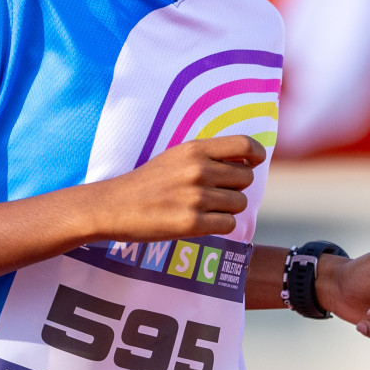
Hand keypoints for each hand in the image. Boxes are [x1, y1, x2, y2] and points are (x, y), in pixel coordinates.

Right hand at [88, 135, 265, 241]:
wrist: (113, 206)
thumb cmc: (146, 182)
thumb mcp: (174, 158)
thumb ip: (206, 157)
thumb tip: (245, 164)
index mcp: (194, 150)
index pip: (245, 145)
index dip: (256, 155)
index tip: (252, 163)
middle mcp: (198, 170)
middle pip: (246, 179)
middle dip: (235, 187)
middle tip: (213, 192)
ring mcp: (196, 197)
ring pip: (240, 203)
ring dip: (227, 208)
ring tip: (203, 208)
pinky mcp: (193, 223)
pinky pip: (228, 224)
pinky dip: (219, 225)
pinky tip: (200, 221)